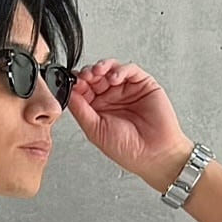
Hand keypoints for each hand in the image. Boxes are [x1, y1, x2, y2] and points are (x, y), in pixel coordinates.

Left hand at [65, 59, 191, 178]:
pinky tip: (114, 78)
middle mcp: (112, 98)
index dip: (77, 83)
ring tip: (97, 72)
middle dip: (88, 73)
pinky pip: (130, 70)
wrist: (154, 154)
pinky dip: (120, 69)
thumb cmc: (128, 149)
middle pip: (95, 76)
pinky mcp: (143, 84)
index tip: (72, 82)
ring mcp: (127, 90)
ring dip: (101, 67)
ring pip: (111, 69)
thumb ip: (80, 110)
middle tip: (85, 76)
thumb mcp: (95, 130)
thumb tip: (68, 93)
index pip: (84, 89)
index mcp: (98, 109)